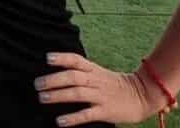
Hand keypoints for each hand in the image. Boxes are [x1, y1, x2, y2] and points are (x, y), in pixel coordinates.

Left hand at [35, 53, 160, 125]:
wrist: (142, 95)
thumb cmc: (114, 84)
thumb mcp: (98, 72)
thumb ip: (81, 71)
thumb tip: (57, 71)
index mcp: (93, 69)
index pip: (75, 60)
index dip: (61, 58)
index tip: (47, 58)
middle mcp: (95, 80)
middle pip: (72, 77)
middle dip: (53, 80)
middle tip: (37, 85)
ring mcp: (101, 96)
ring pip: (77, 93)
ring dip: (58, 96)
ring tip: (42, 98)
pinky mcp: (106, 112)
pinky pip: (87, 114)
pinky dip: (72, 117)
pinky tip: (60, 121)